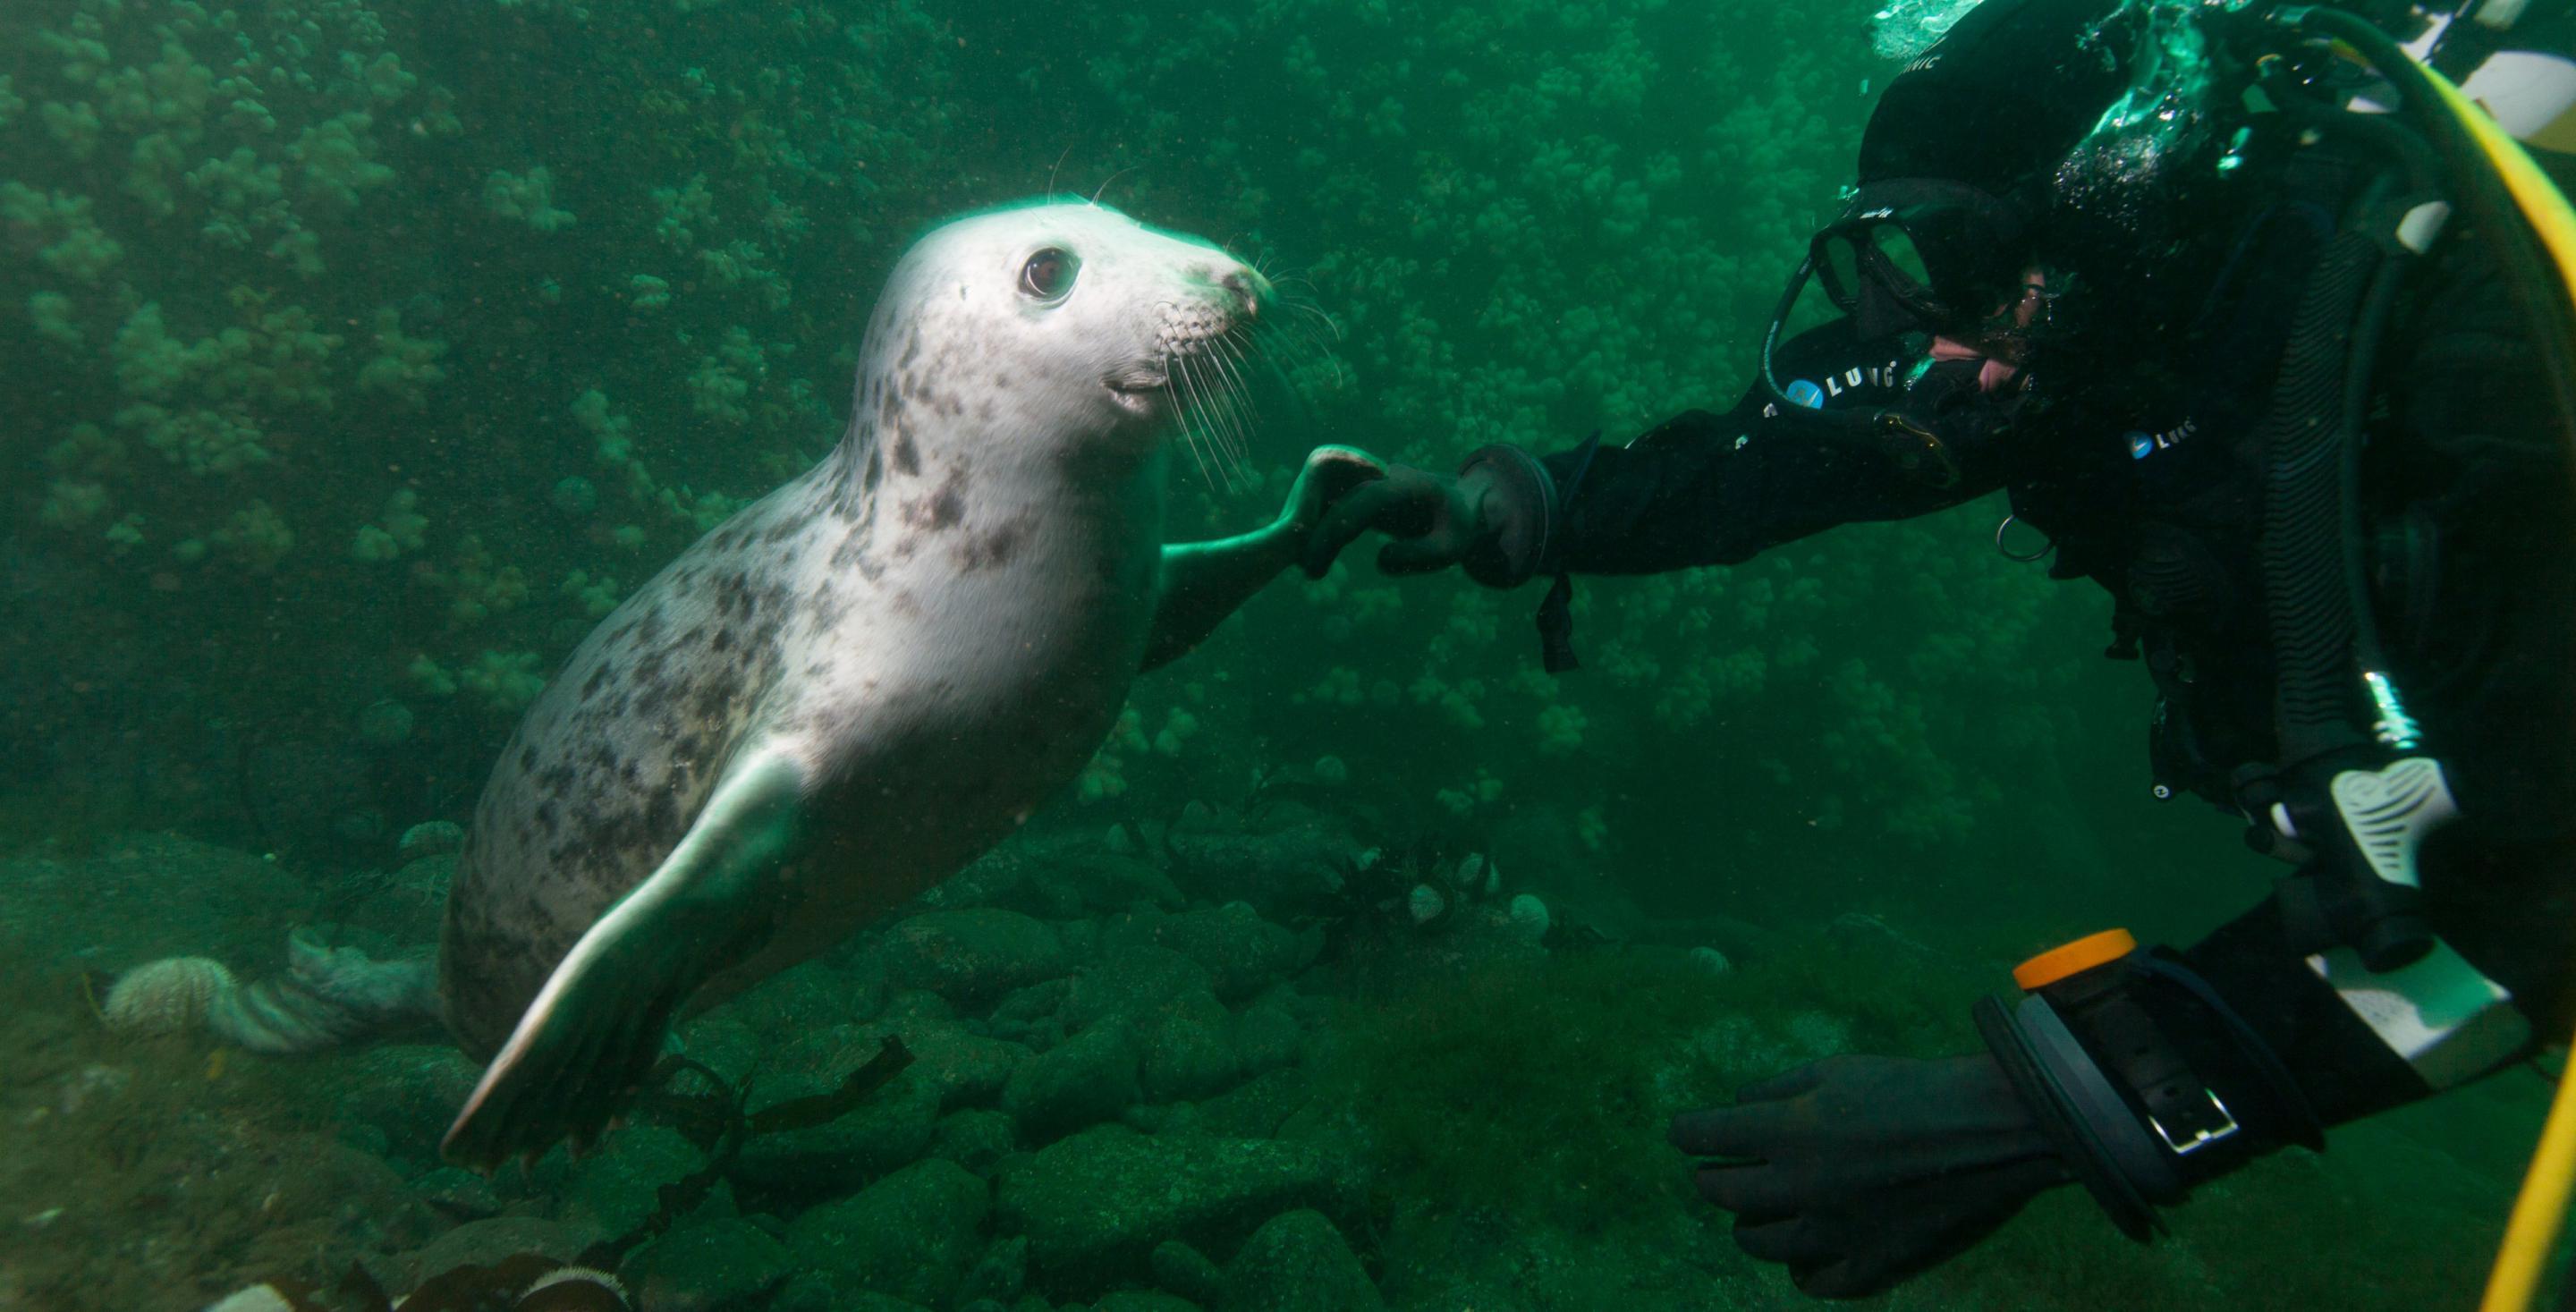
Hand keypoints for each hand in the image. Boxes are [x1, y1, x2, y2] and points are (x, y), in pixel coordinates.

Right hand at [1298, 460, 1498, 578]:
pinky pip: (1337, 507)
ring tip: (1308, 566)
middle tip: (1309, 570)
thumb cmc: (1458, 527)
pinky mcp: (1364, 495)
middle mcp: (1384, 477)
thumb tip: (1381, 560)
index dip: (1346, 521)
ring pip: (1333, 500)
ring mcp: (1371, 483)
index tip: (1327, 549)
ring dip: (1316, 528)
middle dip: (1323, 532)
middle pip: (1344, 498)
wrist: (1460, 503)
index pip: (1369, 498)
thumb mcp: (1450, 548)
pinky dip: (1324, 529)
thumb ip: (1419, 555)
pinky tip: (1316, 556)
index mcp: (1408, 485)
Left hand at [1669, 1053, 2070, 1298]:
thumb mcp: (1838, 1068)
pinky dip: (1801, 1270)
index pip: (1706, 1137)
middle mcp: (1801, 1186)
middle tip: (1715, 1173)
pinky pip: (1815, 1282)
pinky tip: (1800, 1258)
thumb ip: (1778, 1089)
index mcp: (1789, 1132)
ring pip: (1760, 1244)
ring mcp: (1835, 1232)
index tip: (1681, 1135)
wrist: (1994, 1128)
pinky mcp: (1872, 1263)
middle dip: (1712, 1180)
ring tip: (1756, 1216)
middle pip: (1724, 1195)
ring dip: (1750, 1227)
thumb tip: (1740, 1107)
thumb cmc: (1914, 1087)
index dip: (1687, 1134)